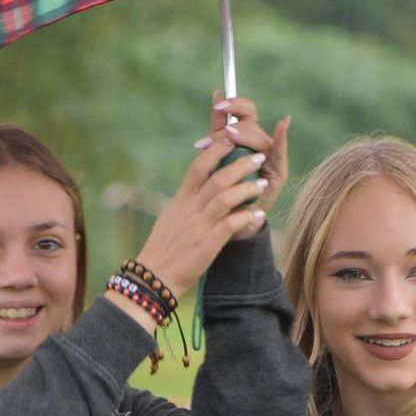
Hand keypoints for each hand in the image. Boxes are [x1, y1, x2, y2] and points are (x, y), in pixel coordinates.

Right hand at [127, 130, 269, 299]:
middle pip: (216, 178)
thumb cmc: (162, 250)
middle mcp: (190, 209)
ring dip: (247, 189)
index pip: (199, 167)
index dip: (216, 150)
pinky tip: (258, 214)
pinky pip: (231, 224)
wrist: (153, 277)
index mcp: (181, 200)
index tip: (232, 139)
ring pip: (226, 198)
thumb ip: (184, 203)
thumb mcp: (170, 219)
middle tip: (259, 157)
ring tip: (262, 185)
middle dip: (239, 165)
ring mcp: (199, 225)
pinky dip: (246, 217)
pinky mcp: (207, 244)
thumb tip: (195, 191)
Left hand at [212, 92, 289, 239]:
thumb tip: (217, 95)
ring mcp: (270, 156)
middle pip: (250, 121)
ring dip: (243, 135)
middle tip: (224, 133)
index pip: (244, 109)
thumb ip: (218, 128)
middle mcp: (260, 142)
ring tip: (230, 139)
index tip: (218, 105)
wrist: (229, 218)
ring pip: (257, 135)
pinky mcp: (278, 171)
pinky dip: (281, 136)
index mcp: (245, 136)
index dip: (232, 103)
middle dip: (234, 124)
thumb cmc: (223, 186)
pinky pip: (279, 150)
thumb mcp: (217, 153)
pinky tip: (283, 123)